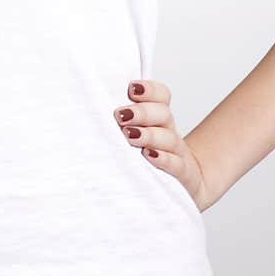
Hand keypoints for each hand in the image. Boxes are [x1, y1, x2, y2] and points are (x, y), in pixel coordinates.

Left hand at [113, 78, 210, 211]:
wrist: (182, 187)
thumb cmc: (149, 157)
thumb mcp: (136, 136)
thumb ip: (121, 122)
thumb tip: (92, 109)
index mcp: (158, 118)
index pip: (161, 95)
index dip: (149, 89)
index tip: (131, 88)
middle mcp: (168, 131)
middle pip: (163, 113)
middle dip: (142, 112)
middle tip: (121, 116)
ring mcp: (177, 153)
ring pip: (168, 137)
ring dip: (148, 134)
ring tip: (130, 135)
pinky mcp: (182, 174)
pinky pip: (176, 164)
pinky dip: (163, 159)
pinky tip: (149, 156)